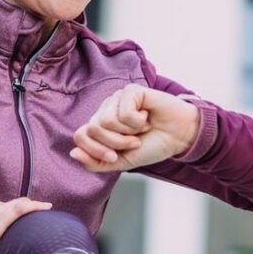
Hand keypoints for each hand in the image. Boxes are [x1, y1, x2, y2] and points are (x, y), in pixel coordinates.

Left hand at [68, 85, 199, 172]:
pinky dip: (138, 122)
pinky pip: (123, 112)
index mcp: (100, 126)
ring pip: (105, 122)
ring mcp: (117, 98)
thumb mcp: (122, 162)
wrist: (179, 137)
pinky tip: (147, 116)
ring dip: (128, 133)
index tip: (115, 157)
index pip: (80, 136)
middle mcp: (105, 110)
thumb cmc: (152, 146)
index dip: (96, 150)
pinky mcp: (131, 91)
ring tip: (141, 129)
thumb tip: (73, 153)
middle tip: (134, 141)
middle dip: (116, 143)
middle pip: (92, 130)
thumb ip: (96, 162)